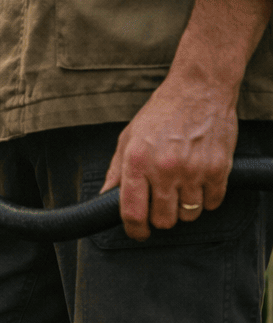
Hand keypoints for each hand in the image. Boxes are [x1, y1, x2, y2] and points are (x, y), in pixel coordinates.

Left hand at [101, 76, 237, 240]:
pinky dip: (207, 200)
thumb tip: (103, 197)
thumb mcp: (128, 138)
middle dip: (161, 219)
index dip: (134, 230)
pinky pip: (213, 203)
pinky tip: (200, 184)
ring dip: (185, 209)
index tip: (138, 233)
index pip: (132, 212)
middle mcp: (164, 169)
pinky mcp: (218, 169)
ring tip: (182, 189)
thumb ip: (115, 171)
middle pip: (163, 220)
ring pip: (189, 215)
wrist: (199, 90)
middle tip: (162, 206)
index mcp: (136, 162)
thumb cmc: (160, 113)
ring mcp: (193, 170)